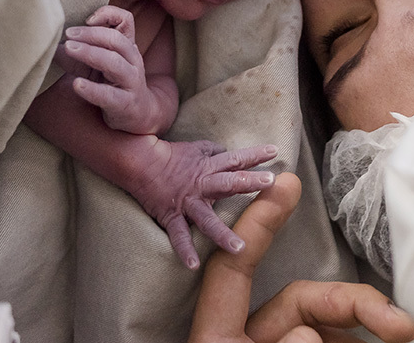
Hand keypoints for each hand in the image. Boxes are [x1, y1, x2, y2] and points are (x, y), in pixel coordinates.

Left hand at [55, 5, 170, 133]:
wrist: (141, 114)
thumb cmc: (115, 84)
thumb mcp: (100, 64)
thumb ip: (79, 52)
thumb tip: (52, 46)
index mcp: (127, 47)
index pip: (126, 21)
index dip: (108, 14)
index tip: (86, 19)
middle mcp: (132, 61)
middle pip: (116, 40)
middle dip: (91, 34)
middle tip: (68, 34)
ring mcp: (131, 82)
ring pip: (114, 63)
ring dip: (90, 53)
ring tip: (69, 49)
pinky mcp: (125, 104)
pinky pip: (109, 95)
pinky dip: (92, 89)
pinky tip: (77, 84)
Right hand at [123, 137, 278, 269]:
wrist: (140, 163)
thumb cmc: (171, 156)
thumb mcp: (196, 148)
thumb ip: (214, 151)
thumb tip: (227, 152)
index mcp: (209, 167)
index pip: (235, 159)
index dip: (255, 155)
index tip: (274, 151)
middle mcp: (202, 185)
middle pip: (228, 182)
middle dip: (249, 182)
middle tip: (270, 182)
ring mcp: (188, 203)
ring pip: (207, 219)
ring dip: (223, 233)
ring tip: (240, 248)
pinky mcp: (172, 216)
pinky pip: (178, 235)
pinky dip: (185, 250)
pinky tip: (194, 265)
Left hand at [190, 174, 413, 342]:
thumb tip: (305, 330)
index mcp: (219, 338)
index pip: (234, 267)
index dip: (257, 223)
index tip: (287, 183)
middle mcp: (249, 341)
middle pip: (301, 300)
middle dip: (355, 301)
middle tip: (403, 324)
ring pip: (325, 329)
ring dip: (364, 325)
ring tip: (402, 334)